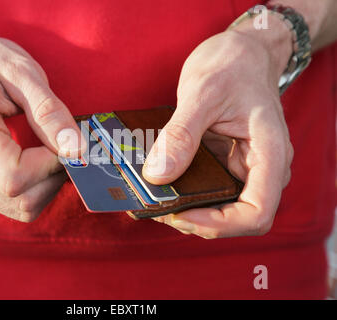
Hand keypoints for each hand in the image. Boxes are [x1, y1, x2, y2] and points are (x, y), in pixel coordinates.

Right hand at [0, 32, 84, 221]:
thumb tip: (76, 150)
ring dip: (45, 185)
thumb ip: (49, 112)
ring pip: (19, 208)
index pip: (17, 178)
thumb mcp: (21, 72)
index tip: (62, 140)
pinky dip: (32, 189)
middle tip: (59, 145)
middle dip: (52, 177)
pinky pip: (10, 205)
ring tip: (43, 150)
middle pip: (21, 200)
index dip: (51, 165)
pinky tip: (30, 160)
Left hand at [143, 18, 293, 237]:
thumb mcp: (203, 92)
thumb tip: (157, 176)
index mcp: (270, 155)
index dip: (219, 224)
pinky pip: (204, 187)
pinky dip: (180, 190)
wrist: (240, 53)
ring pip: (217, 206)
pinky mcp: (224, 163)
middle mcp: (260, 169)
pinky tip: (155, 182)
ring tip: (147, 197)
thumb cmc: (233, 65)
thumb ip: (181, 134)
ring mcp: (242, 168)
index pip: (257, 213)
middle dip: (193, 218)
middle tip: (152, 206)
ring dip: (183, 207)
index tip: (181, 213)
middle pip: (233, 217)